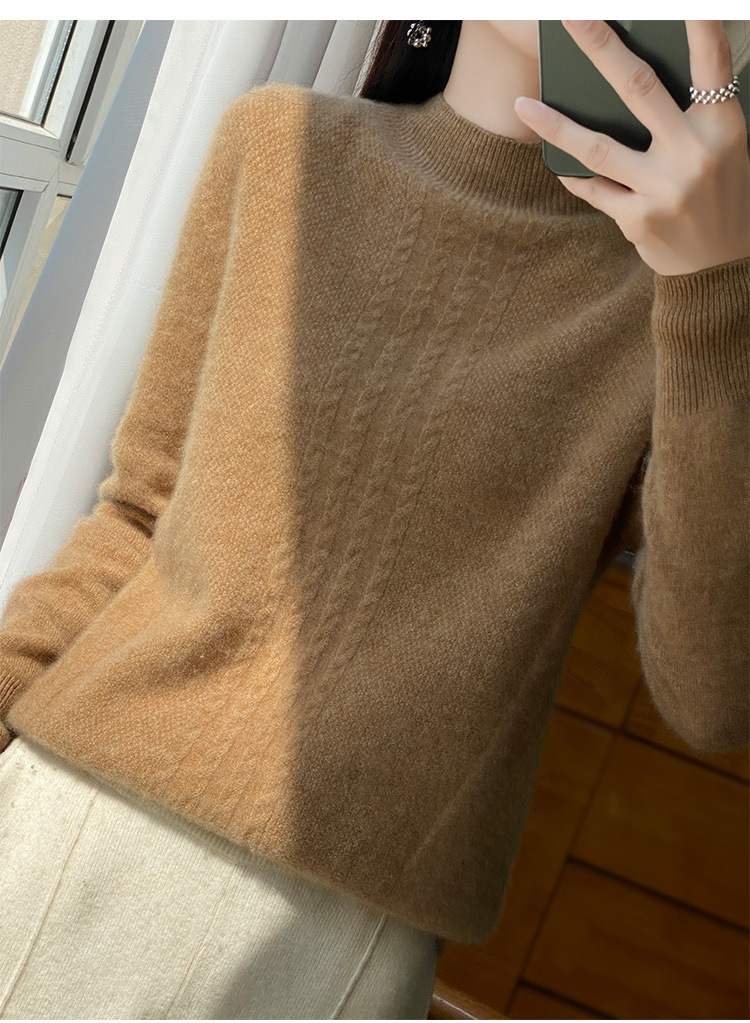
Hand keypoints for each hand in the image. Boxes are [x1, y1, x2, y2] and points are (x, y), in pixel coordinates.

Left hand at [514, 21, 749, 275]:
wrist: (721, 267)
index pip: (711, 62)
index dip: (699, 22)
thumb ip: (688, 118)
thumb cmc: (720, 196)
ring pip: (597, 147)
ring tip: (522, 105)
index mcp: (722, 126)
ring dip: (554, 125)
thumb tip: (624, 87)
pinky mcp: (640, 219)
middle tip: (570, 17)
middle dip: (601, 46)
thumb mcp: (723, 150)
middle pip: (637, 87)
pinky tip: (556, 163)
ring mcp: (664, 189)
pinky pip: (595, 189)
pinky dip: (574, 175)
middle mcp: (693, 153)